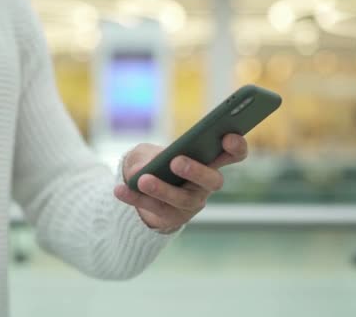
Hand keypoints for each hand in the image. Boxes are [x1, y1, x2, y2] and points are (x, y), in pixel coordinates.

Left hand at [114, 134, 247, 231]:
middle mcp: (205, 184)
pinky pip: (155, 209)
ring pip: (182, 199)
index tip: (227, 136)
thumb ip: (150, 156)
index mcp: (209, 161)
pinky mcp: (172, 218)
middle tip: (176, 161)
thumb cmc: (153, 161)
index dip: (236, 147)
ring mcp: (191, 203)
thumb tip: (146, 168)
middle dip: (196, 170)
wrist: (140, 186)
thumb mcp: (149, 152)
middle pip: (212, 180)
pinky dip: (135, 198)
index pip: (233, 154)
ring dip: (161, 189)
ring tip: (142, 179)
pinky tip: (119, 190)